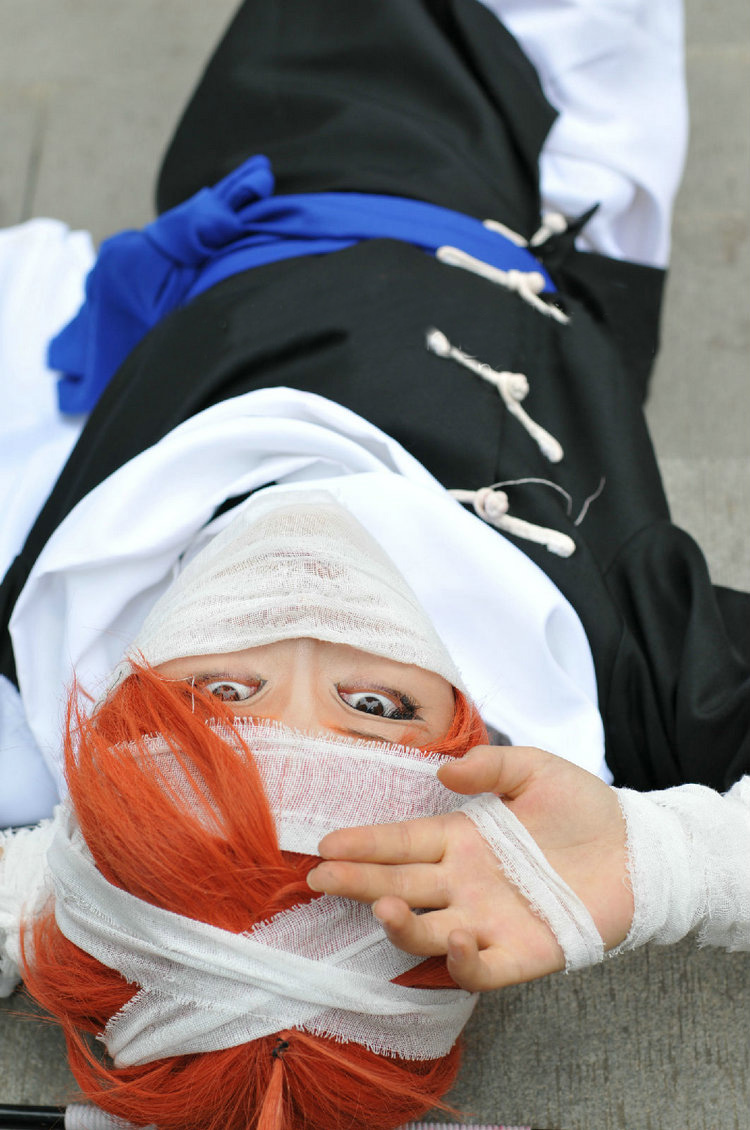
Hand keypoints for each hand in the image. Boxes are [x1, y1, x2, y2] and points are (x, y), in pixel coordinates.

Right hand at [307, 745, 632, 989]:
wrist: (639, 850)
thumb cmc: (583, 808)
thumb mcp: (536, 770)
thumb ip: (492, 766)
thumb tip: (446, 771)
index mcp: (463, 839)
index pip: (402, 843)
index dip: (365, 844)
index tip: (326, 844)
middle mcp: (465, 883)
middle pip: (401, 884)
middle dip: (358, 881)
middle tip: (321, 877)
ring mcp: (489, 921)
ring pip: (429, 930)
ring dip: (402, 923)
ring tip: (382, 906)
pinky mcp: (522, 954)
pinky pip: (482, 969)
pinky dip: (463, 960)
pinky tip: (458, 935)